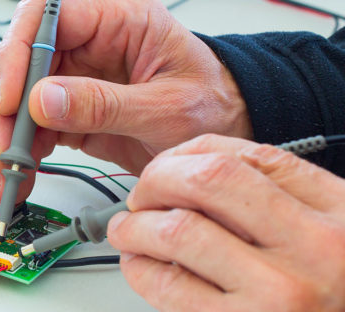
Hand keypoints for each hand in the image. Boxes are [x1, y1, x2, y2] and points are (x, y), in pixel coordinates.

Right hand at [0, 0, 250, 204]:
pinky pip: (28, 124)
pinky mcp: (67, 108)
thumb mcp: (169, 108)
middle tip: (4, 147)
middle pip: (16, 57)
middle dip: (1, 105)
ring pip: (14, 94)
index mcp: (116, 18)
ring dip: (3, 135)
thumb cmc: (216, 105)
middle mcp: (87, 40)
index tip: (12, 101)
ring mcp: (73, 74)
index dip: (17, 55)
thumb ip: (105, 104)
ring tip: (8, 174)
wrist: (233, 132)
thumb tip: (44, 100)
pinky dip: (18, 152)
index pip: (43, 17)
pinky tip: (18, 176)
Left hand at [108, 134, 344, 311]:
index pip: (250, 156)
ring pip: (178, 231)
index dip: (190, 154)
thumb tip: (189, 172)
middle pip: (208, 179)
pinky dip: (141, 269)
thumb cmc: (335, 294)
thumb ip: (278, 196)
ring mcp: (280, 293)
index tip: (169, 166)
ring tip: (127, 230)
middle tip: (142, 196)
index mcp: (340, 212)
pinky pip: (171, 287)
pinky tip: (140, 265)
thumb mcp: (334, 233)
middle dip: (157, 180)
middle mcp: (315, 248)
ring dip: (135, 226)